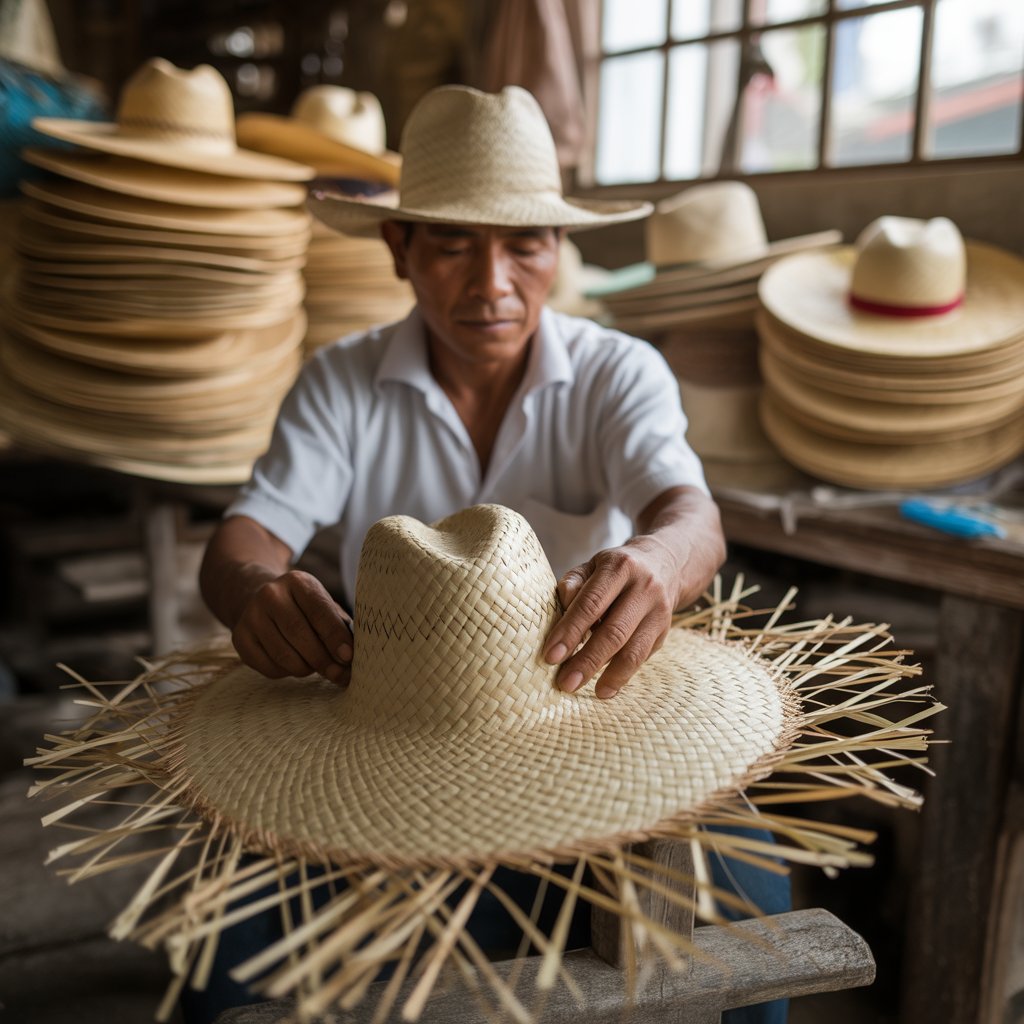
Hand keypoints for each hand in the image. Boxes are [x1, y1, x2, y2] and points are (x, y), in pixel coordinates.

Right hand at [230, 569, 353, 685]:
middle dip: (322, 659)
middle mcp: (270, 595)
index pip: (319, 611)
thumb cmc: (304, 608)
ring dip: (305, 668)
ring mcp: (251, 616)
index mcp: (298, 582)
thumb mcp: (323, 605)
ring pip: (283, 654)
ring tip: (316, 667)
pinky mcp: (239, 638)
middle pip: (298, 634)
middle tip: (338, 674)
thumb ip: (340, 627)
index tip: (348, 657)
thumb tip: (352, 656)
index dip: (335, 637)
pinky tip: (295, 664)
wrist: (262, 599)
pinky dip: (286, 672)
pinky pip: (268, 667)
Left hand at [543, 535, 685, 699]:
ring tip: (580, 689)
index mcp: (619, 568)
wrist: (663, 563)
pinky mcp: (664, 630)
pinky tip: (604, 690)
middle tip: (564, 682)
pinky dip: (621, 677)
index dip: (570, 631)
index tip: (551, 656)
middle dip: (586, 660)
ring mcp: (658, 611)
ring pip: (632, 650)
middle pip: (613, 631)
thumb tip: (562, 611)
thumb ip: (573, 584)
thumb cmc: (614, 570)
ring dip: (606, 675)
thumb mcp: (591, 566)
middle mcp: (643, 588)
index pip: (591, 603)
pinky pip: (642, 658)